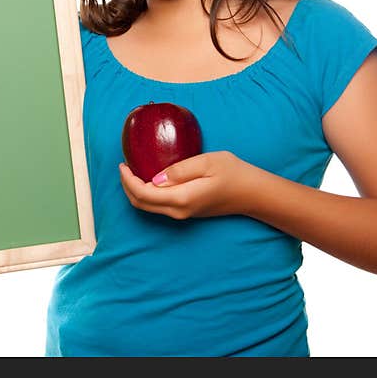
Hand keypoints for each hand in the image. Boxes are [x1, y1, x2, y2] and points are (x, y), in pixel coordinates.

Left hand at [118, 151, 255, 219]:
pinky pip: (159, 206)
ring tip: (133, 170)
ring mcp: (183, 214)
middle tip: (124, 167)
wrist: (253, 193)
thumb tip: (155, 178)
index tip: (123, 164)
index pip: (143, 193)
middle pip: (141, 204)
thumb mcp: (206, 162)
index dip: (128, 180)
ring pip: (148, 207)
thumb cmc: (233, 173)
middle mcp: (179, 211)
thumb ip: (179, 170)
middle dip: (126, 186)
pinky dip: (147, 194)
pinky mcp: (186, 212)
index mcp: (181, 198)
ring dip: (135, 190)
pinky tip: (149, 178)